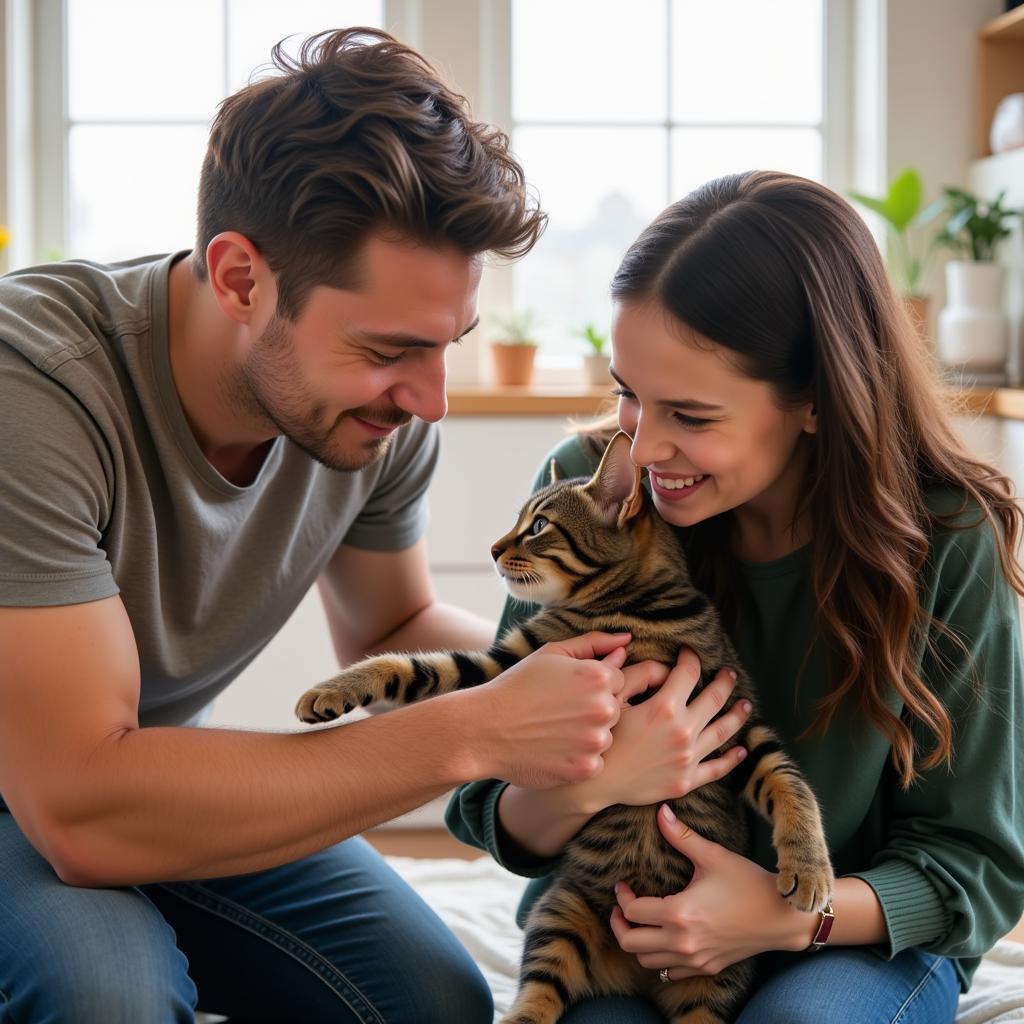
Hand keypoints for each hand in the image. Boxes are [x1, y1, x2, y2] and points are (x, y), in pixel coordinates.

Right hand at [474, 632, 653, 788]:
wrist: (484, 728)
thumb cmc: (517, 687)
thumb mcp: (552, 654)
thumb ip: (593, 644)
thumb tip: (626, 641)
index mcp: (598, 676)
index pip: (618, 680)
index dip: (593, 686)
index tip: (568, 692)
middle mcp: (602, 708)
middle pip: (615, 709)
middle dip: (592, 710)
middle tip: (559, 712)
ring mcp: (595, 741)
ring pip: (605, 737)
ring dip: (586, 736)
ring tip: (553, 731)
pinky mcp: (585, 769)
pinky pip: (594, 763)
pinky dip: (577, 759)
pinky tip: (552, 750)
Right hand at [574, 648, 749, 813]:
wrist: (596, 783)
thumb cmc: (603, 736)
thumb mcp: (615, 697)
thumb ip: (640, 675)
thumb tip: (665, 669)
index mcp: (664, 708)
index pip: (689, 673)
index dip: (691, 658)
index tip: (690, 653)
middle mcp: (683, 731)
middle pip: (715, 699)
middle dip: (724, 682)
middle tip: (729, 673)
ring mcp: (688, 758)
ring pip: (723, 732)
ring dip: (738, 715)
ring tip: (745, 705)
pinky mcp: (687, 780)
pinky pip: (718, 768)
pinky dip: (733, 759)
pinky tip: (741, 750)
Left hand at [609, 804, 816, 977]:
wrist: (782, 917)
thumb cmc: (748, 883)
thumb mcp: (713, 856)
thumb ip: (681, 836)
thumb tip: (661, 810)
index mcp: (680, 913)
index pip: (632, 913)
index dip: (622, 898)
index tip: (624, 886)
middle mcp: (683, 942)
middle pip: (631, 943)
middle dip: (619, 925)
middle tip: (623, 908)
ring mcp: (695, 959)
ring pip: (647, 962)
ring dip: (637, 943)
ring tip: (640, 922)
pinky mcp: (707, 968)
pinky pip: (670, 973)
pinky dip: (658, 958)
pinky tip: (663, 938)